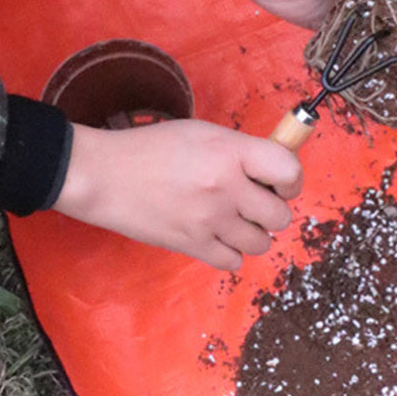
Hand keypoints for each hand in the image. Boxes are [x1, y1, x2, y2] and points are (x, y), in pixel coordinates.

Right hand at [52, 120, 302, 269]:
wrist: (104, 175)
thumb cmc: (153, 149)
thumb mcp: (203, 133)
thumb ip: (242, 151)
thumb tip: (277, 171)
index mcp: (230, 153)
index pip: (289, 170)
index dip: (292, 180)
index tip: (280, 182)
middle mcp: (225, 188)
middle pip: (280, 215)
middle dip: (272, 210)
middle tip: (253, 202)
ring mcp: (209, 220)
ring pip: (261, 243)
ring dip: (253, 233)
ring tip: (233, 219)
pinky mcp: (192, 245)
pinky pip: (234, 262)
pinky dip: (231, 252)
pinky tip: (217, 236)